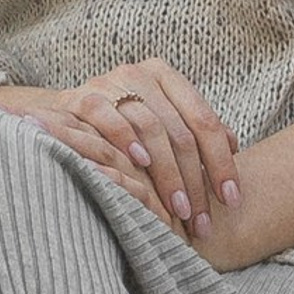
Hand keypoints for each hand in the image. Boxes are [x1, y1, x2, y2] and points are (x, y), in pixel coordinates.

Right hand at [0, 59, 240, 232]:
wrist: (59, 116)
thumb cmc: (119, 127)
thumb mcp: (159, 121)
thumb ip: (192, 130)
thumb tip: (233, 146)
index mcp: (166, 77)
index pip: (204, 120)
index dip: (221, 162)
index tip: (232, 200)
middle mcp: (140, 74)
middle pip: (180, 130)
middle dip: (195, 180)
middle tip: (203, 219)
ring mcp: (110, 82)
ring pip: (151, 128)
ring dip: (167, 174)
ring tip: (179, 210)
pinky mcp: (82, 97)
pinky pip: (109, 119)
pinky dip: (127, 142)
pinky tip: (141, 167)